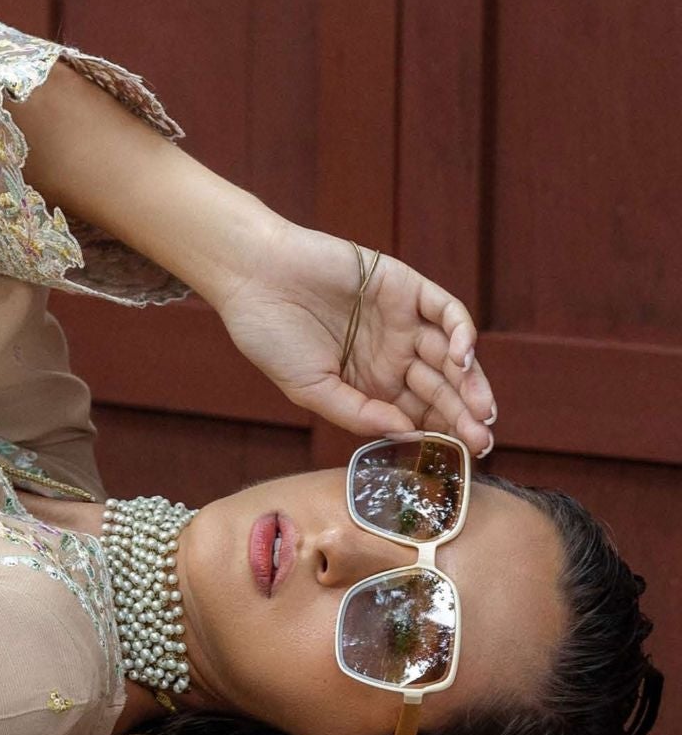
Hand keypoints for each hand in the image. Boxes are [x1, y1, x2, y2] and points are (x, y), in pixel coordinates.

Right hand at [216, 217, 496, 456]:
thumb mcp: (310, 390)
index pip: (416, 413)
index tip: (457, 458)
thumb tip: (407, 432)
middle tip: (482, 442)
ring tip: (481, 411)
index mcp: (368, 383)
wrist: (252, 276)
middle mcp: (391, 353)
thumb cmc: (270, 335)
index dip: (439, 435)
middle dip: (462, 416)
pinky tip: (462, 359)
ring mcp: (401, 320)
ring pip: (449, 354)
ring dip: (470, 382)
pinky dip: (461, 332)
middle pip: (439, 388)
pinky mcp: (405, 286)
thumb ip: (358, 414)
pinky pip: (445, 309)